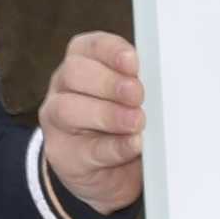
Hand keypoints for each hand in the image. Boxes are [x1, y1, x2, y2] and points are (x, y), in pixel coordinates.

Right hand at [36, 30, 147, 218]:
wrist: (108, 172)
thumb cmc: (123, 123)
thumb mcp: (131, 98)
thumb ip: (140, 86)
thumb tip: (163, 84)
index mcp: (82, 63)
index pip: (90, 46)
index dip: (112, 51)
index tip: (133, 62)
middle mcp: (63, 87)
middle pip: (74, 73)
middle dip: (109, 82)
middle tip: (137, 95)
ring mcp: (57, 122)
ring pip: (69, 109)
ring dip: (108, 114)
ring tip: (136, 122)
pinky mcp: (64, 154)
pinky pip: (86, 149)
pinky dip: (114, 146)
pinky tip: (133, 144)